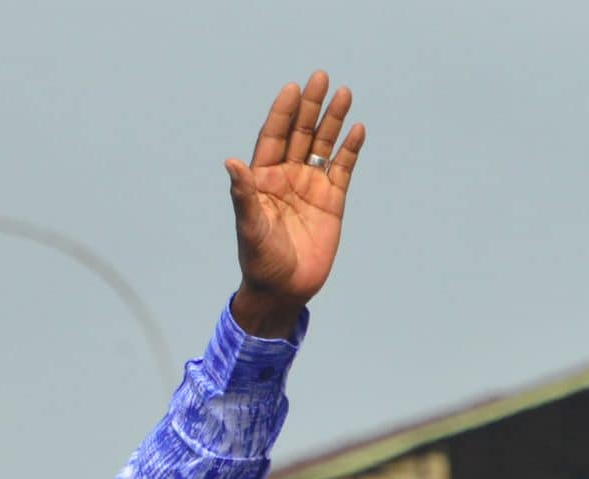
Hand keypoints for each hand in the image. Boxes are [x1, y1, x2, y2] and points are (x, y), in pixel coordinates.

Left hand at [226, 72, 363, 336]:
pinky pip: (342, 170)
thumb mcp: (249, 227)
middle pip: (301, 133)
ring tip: (344, 93)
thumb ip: (243, 194)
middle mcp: (288, 176)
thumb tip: (231, 162)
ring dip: (333, 120)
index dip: (283, 113)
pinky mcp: (332, 202)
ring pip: (323, 146)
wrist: (283, 291)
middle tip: (321, 77)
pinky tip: (357, 130)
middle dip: (311, 106)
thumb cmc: (260, 261)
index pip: (275, 136)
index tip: (293, 89)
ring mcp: (311, 187)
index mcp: (264, 178)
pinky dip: (350, 150)